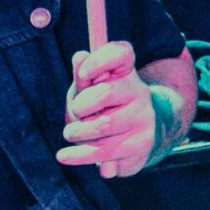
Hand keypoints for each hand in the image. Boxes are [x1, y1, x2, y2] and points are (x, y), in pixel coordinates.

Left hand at [59, 41, 155, 178]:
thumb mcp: (90, 89)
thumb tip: (79, 56)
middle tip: (77, 113)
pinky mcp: (142, 145)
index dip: (99, 61)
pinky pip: (105, 151)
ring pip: (103, 126)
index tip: (82, 74)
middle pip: (105, 92)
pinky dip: (80, 155)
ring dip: (77, 132)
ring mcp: (144, 118)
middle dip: (81, 106)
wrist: (135, 138)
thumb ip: (83, 76)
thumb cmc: (103, 108)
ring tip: (71, 134)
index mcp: (125, 71)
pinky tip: (65, 156)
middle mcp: (139, 92)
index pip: (121, 54)